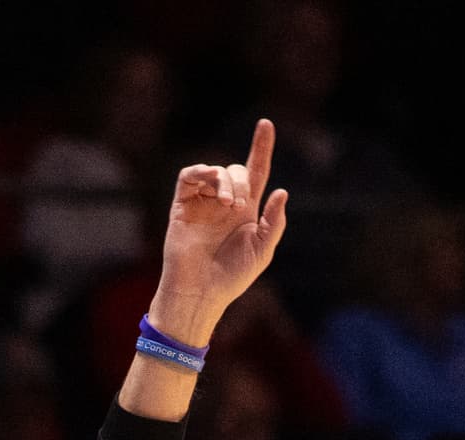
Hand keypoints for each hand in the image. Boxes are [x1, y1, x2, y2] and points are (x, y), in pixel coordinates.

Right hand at [152, 119, 287, 338]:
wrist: (201, 291)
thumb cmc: (232, 277)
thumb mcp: (262, 251)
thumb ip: (274, 222)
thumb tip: (281, 191)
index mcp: (247, 211)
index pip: (256, 172)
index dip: (261, 148)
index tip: (266, 124)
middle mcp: (225, 202)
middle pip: (237, 170)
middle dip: (241, 181)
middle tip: (240, 206)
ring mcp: (203, 202)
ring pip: (215, 170)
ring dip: (225, 181)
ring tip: (228, 205)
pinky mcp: (182, 204)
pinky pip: (189, 175)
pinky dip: (201, 172)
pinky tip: (211, 185)